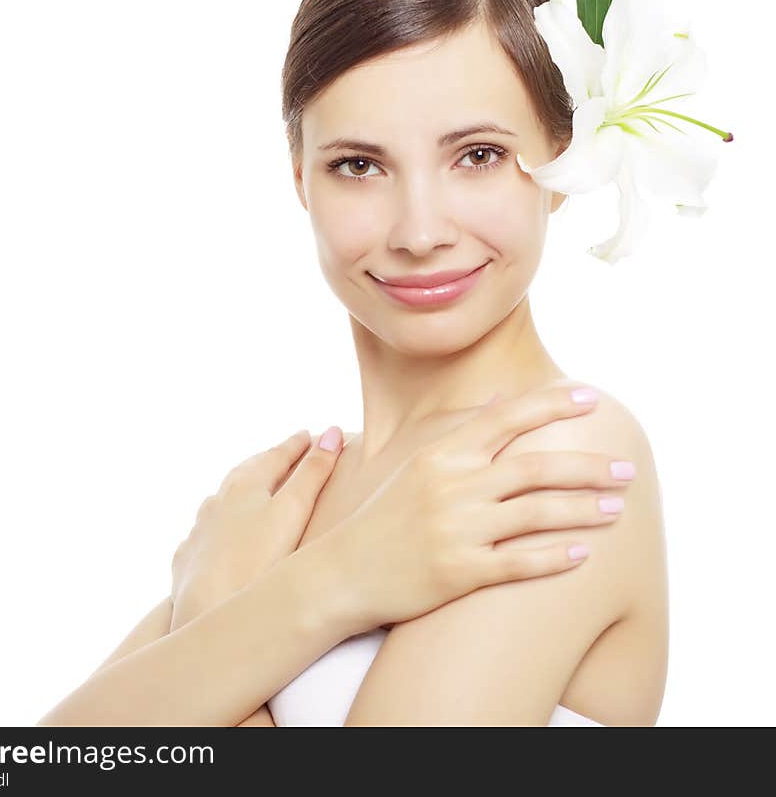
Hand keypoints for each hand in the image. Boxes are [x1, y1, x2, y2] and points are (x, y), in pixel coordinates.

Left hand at [170, 427, 344, 628]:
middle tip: (285, 454)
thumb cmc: (256, 562)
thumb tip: (332, 432)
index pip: (276, 456)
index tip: (309, 434)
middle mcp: (217, 502)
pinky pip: (205, 532)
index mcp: (244, 485)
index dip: (296, 445)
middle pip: (245, 473)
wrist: (205, 614)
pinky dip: (220, 525)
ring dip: (241, 491)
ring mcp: (200, 531)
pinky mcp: (189, 560)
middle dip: (268, 461)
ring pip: (221, 501)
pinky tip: (223, 534)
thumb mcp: (294, 511)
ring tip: (256, 491)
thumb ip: (314, 472)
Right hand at [317, 385, 632, 633]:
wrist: (343, 572)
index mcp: (443, 454)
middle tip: (627, 468)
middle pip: (534, 467)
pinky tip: (583, 553)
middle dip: (588, 466)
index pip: (506, 418)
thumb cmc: (384, 516)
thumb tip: (499, 399)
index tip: (593, 399)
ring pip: (536, 513)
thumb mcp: (414, 464)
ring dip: (583, 510)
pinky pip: (518, 563)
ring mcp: (456, 529)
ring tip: (618, 509)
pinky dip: (554, 557)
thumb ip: (460, 431)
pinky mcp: (458, 572)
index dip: (552, 406)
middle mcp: (452, 486)